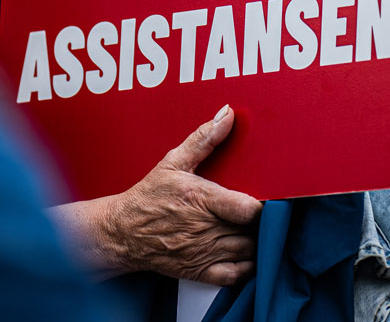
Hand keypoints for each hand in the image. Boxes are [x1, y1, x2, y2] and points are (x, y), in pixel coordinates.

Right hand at [64, 105, 262, 283]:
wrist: (122, 233)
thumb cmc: (150, 196)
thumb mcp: (173, 162)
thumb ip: (204, 139)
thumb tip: (227, 114)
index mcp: (201, 199)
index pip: (247, 209)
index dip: (263, 206)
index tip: (268, 198)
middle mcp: (204, 229)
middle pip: (252, 231)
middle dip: (262, 222)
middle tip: (266, 212)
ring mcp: (203, 252)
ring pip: (248, 251)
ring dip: (257, 241)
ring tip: (257, 228)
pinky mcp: (199, 271)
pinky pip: (235, 275)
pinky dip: (248, 266)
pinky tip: (248, 252)